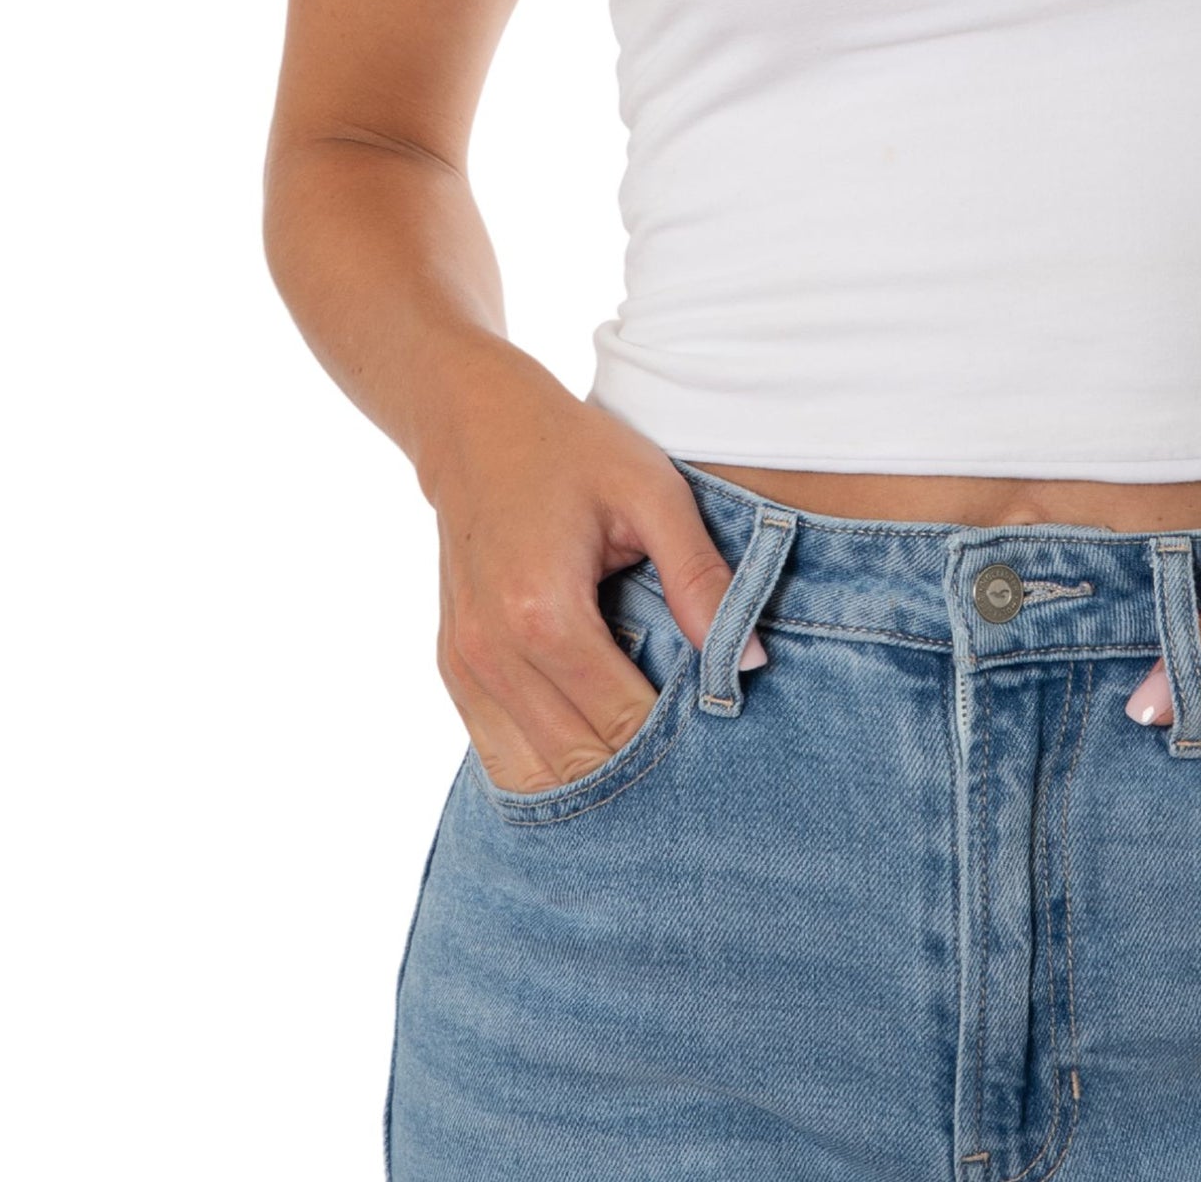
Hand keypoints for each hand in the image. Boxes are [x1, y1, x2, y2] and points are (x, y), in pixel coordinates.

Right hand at [418, 342, 761, 795]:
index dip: (676, 733)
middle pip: (579, 759)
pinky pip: (498, 753)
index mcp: (545, 611)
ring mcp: (464, 666)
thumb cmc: (572, 451)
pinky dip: (547, 761)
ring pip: (533, 772)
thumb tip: (748, 659)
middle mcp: (493, 651)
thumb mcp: (652, 492)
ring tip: (644, 746)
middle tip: (691, 744)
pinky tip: (592, 741)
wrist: (476, 426)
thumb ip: (701, 575)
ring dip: (593, 773)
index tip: (717, 719)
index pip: (623, 720)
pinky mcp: (452, 668)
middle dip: (640, 763)